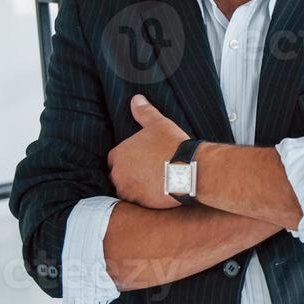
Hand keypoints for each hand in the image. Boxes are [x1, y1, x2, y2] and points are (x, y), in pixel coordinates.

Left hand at [108, 94, 187, 208]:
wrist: (189, 169)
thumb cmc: (172, 145)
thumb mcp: (158, 124)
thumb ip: (144, 112)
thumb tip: (136, 99)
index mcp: (119, 154)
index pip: (113, 159)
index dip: (126, 158)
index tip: (139, 159)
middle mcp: (119, 174)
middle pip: (118, 176)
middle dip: (129, 174)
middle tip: (147, 171)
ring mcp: (129, 191)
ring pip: (127, 191)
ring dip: (135, 188)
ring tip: (152, 184)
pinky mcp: (141, 204)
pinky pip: (138, 203)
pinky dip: (145, 199)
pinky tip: (157, 193)